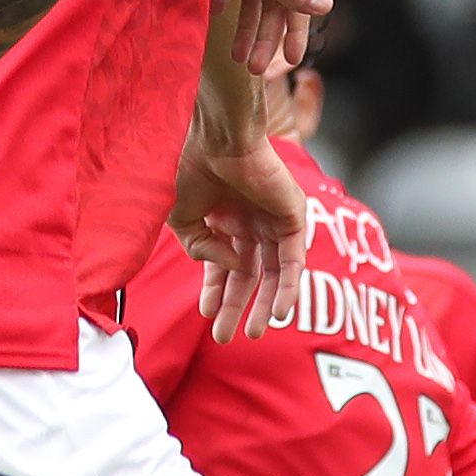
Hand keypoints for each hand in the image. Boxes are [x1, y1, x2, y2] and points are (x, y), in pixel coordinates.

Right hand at [174, 125, 306, 340]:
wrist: (217, 137)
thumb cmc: (192, 167)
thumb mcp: (181, 218)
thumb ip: (199, 249)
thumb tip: (229, 267)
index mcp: (225, 217)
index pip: (225, 264)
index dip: (215, 290)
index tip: (206, 315)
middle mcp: (251, 220)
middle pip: (249, 273)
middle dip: (236, 305)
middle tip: (226, 338)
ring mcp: (273, 218)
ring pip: (274, 272)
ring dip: (266, 304)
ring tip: (255, 333)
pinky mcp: (294, 216)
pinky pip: (294, 261)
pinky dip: (288, 287)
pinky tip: (280, 312)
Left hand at [208, 0, 328, 75]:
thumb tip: (328, 5)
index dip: (295, 30)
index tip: (292, 61)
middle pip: (273, 2)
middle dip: (264, 38)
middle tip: (253, 70)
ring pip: (253, 2)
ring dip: (246, 32)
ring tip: (237, 60)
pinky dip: (227, 10)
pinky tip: (215, 16)